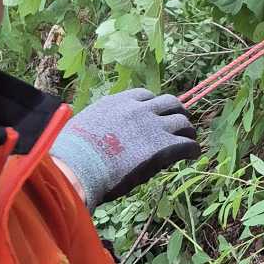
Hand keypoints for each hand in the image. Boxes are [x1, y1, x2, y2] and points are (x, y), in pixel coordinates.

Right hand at [51, 88, 197, 209]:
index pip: (144, 95)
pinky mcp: (164, 146)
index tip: (155, 115)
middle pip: (170, 102)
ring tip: (188, 139)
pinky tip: (192, 154)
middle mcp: (139, 109)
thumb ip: (98, 123)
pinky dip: (192, 149)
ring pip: (183, 122)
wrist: (77, 167)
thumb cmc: (72, 154)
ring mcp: (153, 126)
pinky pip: (188, 144)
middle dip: (176, 112)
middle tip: (179, 123)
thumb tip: (96, 131)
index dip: (153, 106)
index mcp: (117, 102)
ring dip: (187, 130)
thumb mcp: (83, 126)